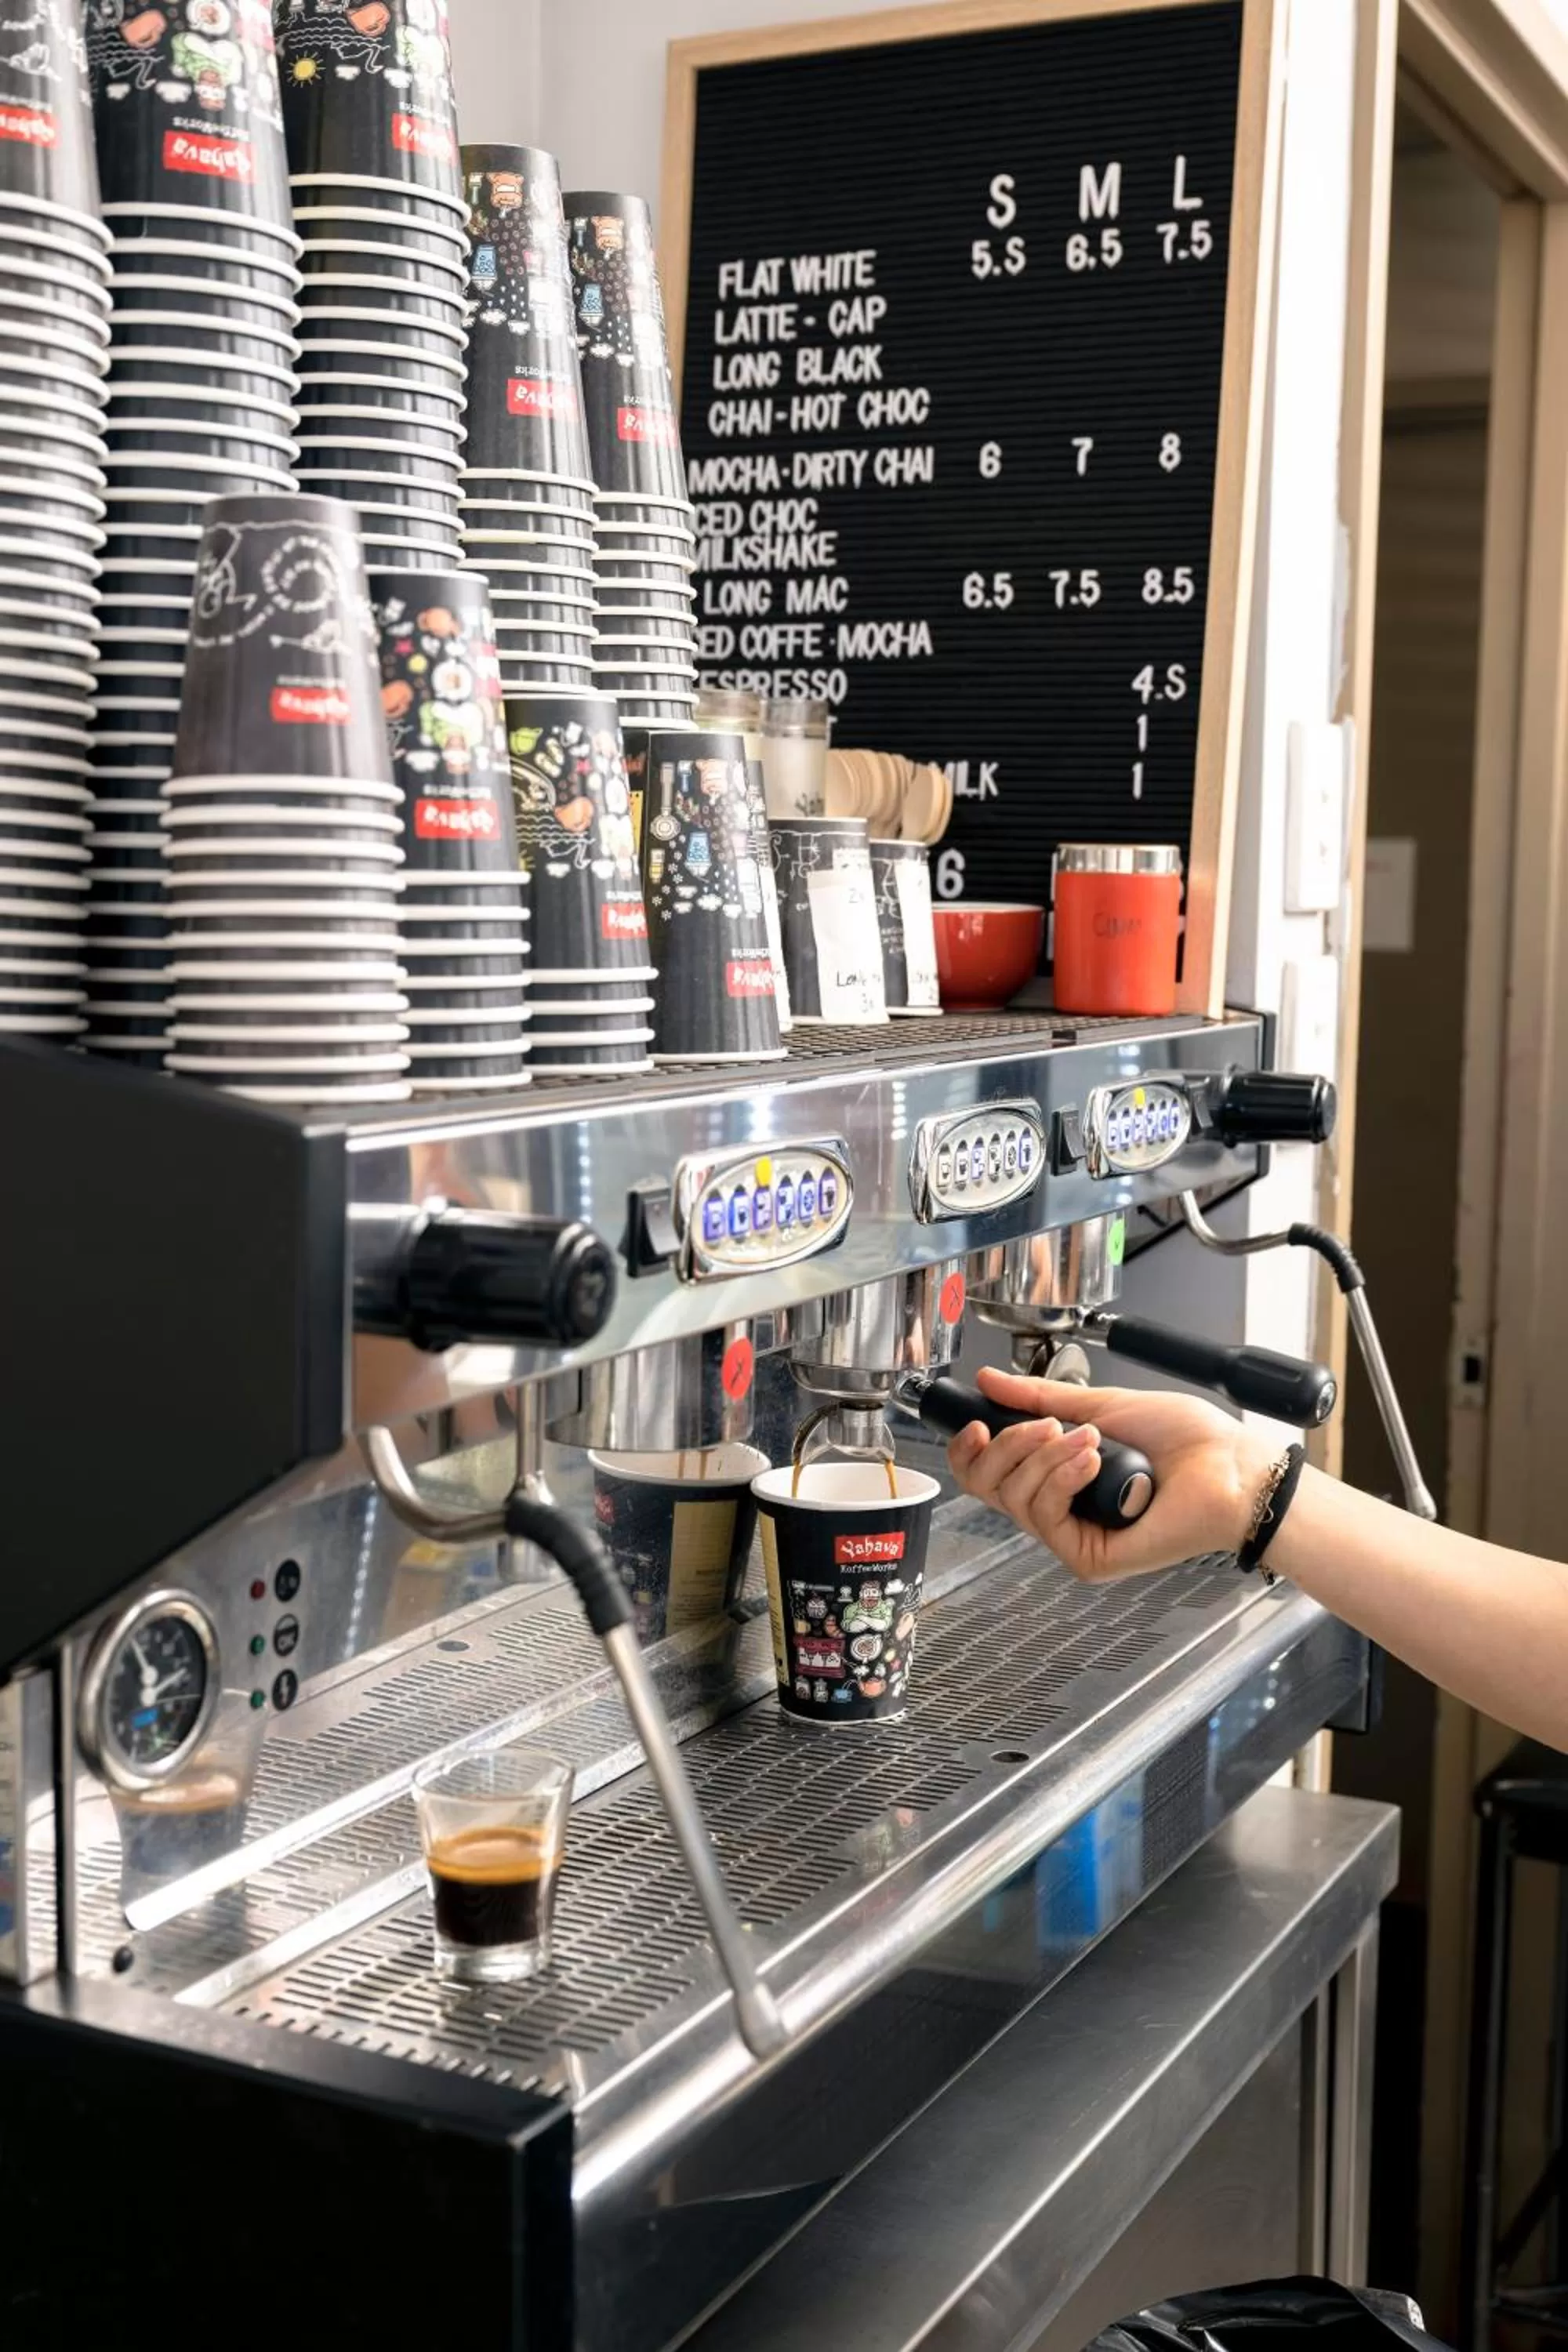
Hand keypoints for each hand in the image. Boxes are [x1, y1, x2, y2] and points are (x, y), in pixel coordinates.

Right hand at [947, 1366, 1276, 1580]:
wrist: (1229, 1466)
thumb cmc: (1187, 1441)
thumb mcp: (1102, 1405)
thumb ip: (1041, 1398)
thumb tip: (990, 1382)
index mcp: (1056, 1477)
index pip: (988, 1475)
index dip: (970, 1451)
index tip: (975, 1423)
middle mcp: (1059, 1511)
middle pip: (989, 1488)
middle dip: (1007, 1446)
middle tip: (1045, 1426)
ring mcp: (1072, 1537)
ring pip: (1015, 1499)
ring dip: (1045, 1457)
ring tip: (1090, 1439)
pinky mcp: (1088, 1558)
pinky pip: (1045, 1517)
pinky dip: (1061, 1480)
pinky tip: (1091, 1460)